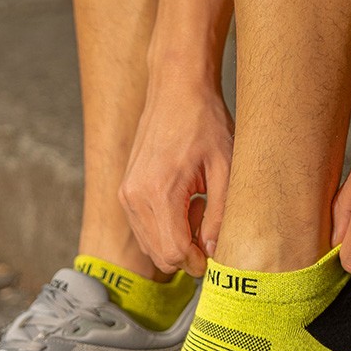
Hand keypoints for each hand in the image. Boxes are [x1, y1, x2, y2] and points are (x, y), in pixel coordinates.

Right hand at [118, 78, 233, 275]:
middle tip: (208, 222)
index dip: (197, 263)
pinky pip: (144, 229)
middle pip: (160, 256)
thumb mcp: (225, 170)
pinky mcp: (125, 191)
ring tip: (197, 207)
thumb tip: (214, 254)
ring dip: (176, 240)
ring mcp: (126, 195)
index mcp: (159, 193)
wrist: (176, 87)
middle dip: (188, 252)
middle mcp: (135, 197)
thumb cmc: (206, 124)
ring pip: (151, 246)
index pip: (173, 254)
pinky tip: (183, 201)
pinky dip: (164, 228)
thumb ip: (220, 217)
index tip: (216, 252)